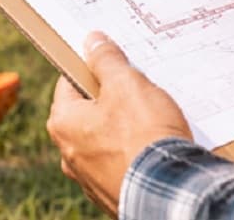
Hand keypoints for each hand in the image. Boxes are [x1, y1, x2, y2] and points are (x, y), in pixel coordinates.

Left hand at [47, 32, 191, 214]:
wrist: (170, 193)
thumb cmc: (144, 136)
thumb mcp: (127, 84)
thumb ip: (106, 60)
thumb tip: (93, 41)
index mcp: (62, 123)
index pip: (69, 83)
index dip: (90, 69)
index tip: (109, 64)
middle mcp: (68, 153)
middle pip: (86, 113)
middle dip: (110, 100)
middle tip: (135, 91)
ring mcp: (89, 178)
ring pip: (103, 140)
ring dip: (123, 129)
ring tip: (150, 120)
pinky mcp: (112, 193)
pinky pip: (120, 164)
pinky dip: (133, 154)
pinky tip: (152, 147)